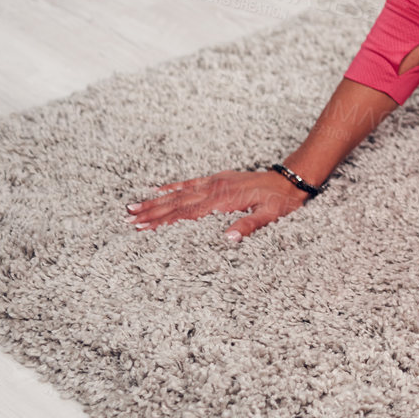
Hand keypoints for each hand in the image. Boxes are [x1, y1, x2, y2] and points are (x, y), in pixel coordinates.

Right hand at [124, 170, 308, 240]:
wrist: (292, 179)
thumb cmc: (281, 201)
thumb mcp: (270, 216)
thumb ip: (249, 225)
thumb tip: (228, 238)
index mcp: (223, 200)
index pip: (187, 213)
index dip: (164, 221)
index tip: (143, 227)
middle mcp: (215, 188)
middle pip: (177, 202)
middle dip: (151, 212)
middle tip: (127, 219)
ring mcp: (215, 182)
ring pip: (179, 192)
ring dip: (156, 200)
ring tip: (133, 206)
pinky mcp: (219, 179)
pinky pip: (191, 182)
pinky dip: (173, 186)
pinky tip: (158, 189)